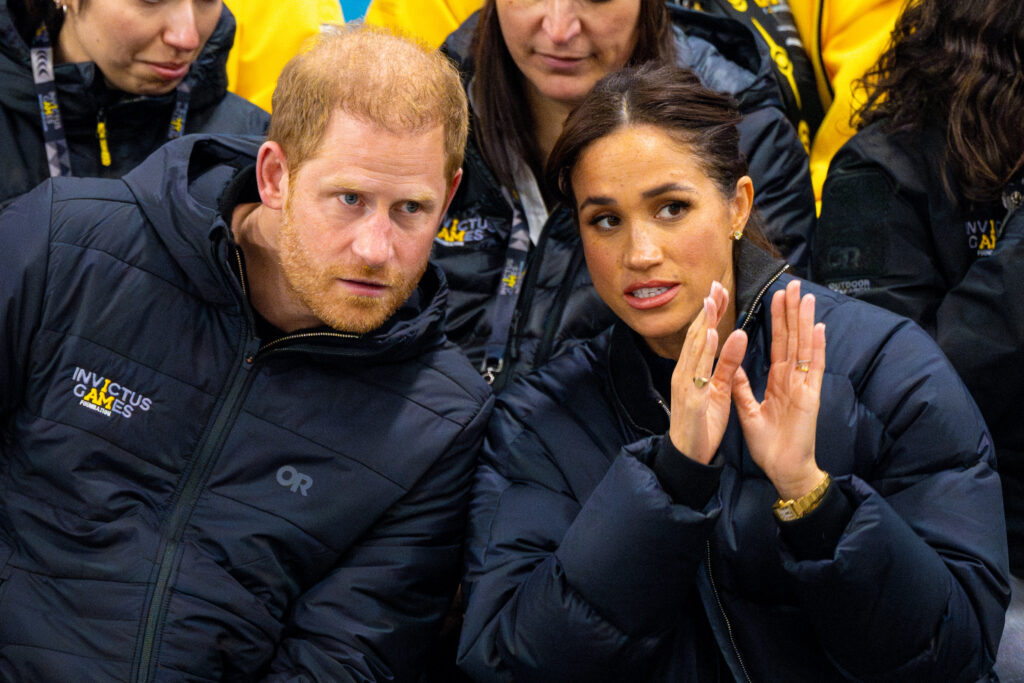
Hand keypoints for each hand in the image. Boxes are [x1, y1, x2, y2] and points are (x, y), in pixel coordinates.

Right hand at [668, 281, 748, 463]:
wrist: (689, 457)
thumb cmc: (702, 423)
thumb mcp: (718, 390)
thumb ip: (727, 364)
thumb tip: (736, 336)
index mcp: (691, 371)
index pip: (702, 336)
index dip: (711, 313)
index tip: (719, 290)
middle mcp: (684, 373)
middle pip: (696, 336)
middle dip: (707, 310)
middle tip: (716, 284)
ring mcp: (684, 385)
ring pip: (695, 348)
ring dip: (705, 323)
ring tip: (714, 301)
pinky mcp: (691, 399)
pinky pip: (699, 372)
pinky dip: (707, 351)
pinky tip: (714, 336)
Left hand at [731, 280, 826, 498]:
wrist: (782, 468)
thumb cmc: (768, 443)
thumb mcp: (748, 410)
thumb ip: (741, 387)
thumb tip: (730, 365)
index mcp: (778, 380)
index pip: (778, 343)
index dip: (777, 320)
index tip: (776, 297)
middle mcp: (793, 378)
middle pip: (792, 338)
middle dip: (792, 312)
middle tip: (794, 284)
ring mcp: (804, 385)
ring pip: (804, 347)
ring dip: (805, 321)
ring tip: (806, 297)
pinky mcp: (811, 396)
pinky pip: (814, 368)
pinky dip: (817, 348)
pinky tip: (818, 328)